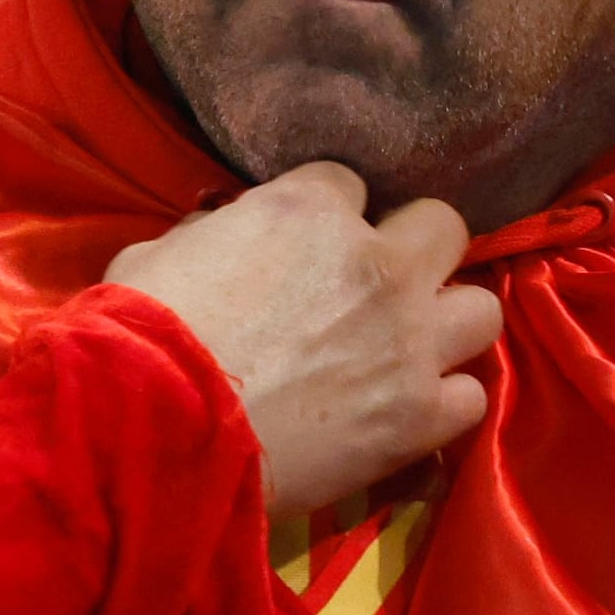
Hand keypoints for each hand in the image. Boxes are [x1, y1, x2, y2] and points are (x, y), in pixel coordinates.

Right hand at [104, 161, 497, 516]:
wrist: (152, 431)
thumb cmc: (134, 337)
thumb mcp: (154, 256)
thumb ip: (209, 238)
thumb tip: (221, 238)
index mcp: (308, 211)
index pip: (346, 184)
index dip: (324, 219)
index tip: (301, 250)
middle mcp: (377, 264)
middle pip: (442, 227)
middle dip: (411, 251)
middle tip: (372, 289)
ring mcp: (410, 341)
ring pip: (480, 309)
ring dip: (443, 326)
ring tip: (404, 351)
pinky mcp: (420, 415)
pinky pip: (469, 396)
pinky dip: (439, 404)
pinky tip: (402, 413)